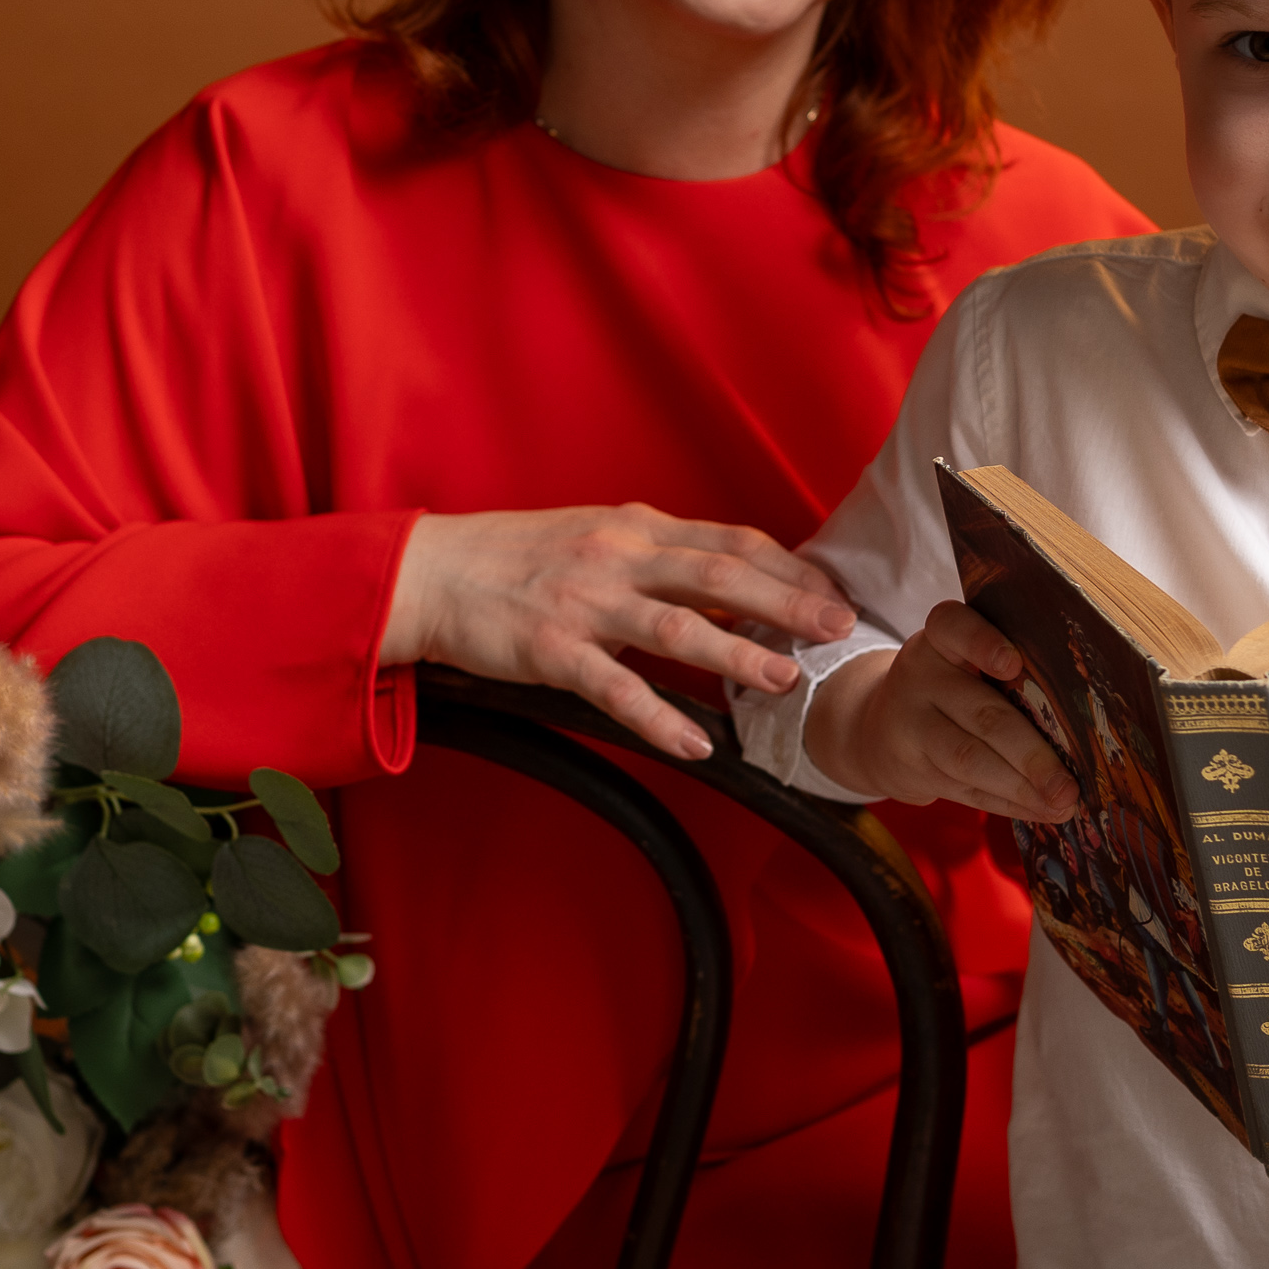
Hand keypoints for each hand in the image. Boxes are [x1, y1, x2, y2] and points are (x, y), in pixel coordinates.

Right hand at [380, 505, 853, 760]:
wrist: (429, 572)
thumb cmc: (513, 558)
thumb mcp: (594, 536)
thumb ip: (657, 555)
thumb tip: (728, 581)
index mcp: (635, 526)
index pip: (731, 541)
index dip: (789, 568)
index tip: (833, 594)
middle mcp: (619, 555)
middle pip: (721, 575)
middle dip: (788, 602)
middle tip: (839, 630)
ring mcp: (586, 601)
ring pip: (678, 627)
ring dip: (738, 653)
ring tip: (785, 678)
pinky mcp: (551, 648)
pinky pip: (616, 687)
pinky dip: (660, 716)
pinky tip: (697, 742)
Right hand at [802, 602, 1077, 821]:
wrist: (875, 728)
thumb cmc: (948, 687)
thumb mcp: (960, 661)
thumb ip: (1006, 675)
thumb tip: (1078, 724)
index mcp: (939, 640)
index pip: (953, 627)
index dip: (983, 643)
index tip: (1014, 664)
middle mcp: (921, 677)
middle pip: (980, 713)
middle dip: (1030, 754)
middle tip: (1068, 785)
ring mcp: (911, 726)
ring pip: (969, 760)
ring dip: (1021, 788)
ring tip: (1062, 803)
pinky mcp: (912, 769)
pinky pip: (966, 790)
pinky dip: (1008, 804)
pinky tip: (1041, 811)